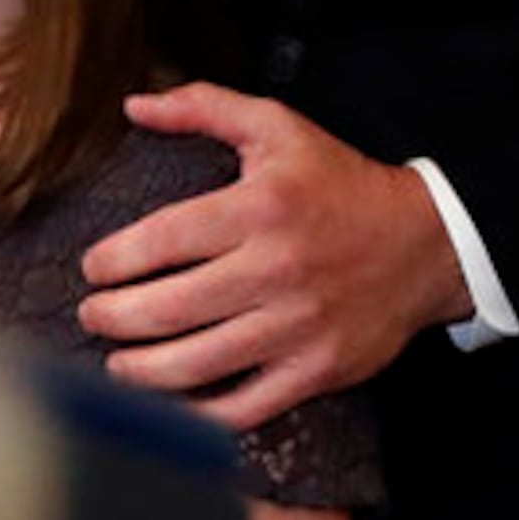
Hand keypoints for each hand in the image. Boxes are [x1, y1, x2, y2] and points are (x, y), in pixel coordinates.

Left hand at [75, 84, 470, 430]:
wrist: (426, 245)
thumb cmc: (340, 184)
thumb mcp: (279, 127)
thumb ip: (204, 106)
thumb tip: (135, 104)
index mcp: (259, 209)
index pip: (161, 240)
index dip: (112, 260)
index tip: (93, 268)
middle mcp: (275, 270)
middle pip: (168, 309)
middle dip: (112, 318)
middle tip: (92, 316)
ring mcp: (297, 327)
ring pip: (197, 364)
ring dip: (140, 370)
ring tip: (117, 362)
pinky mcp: (316, 371)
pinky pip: (245, 406)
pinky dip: (199, 415)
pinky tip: (170, 404)